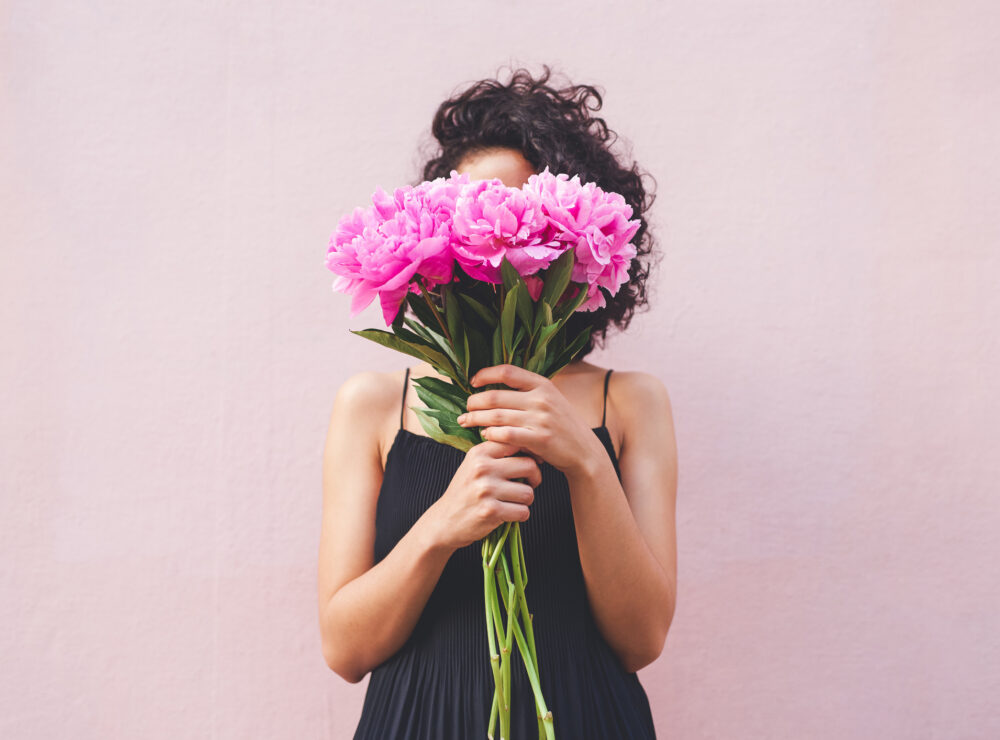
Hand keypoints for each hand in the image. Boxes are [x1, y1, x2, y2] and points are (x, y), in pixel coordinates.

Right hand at [427, 439, 542, 551]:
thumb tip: (531, 446)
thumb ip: (497, 453)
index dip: (529, 454)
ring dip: (525, 501)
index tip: (528, 465)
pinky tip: (508, 514)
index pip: (516, 443)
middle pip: (529, 466)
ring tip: (512, 502)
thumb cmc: (465, 492)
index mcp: (479, 453)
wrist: (445, 520)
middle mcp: (482, 468)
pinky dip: (520, 515)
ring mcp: (486, 490)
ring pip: (528, 493)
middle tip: (527, 485)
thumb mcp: (474, 464)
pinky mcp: (491, 511)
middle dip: (534, 478)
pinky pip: (523, 512)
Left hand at [456, 364, 604, 476]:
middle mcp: (542, 399)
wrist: (584, 451)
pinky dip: (491, 434)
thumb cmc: (562, 425)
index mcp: (543, 384)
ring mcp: (541, 419)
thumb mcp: (551, 400)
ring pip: (497, 416)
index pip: (508, 371)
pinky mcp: (539, 440)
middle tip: (466, 408)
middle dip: (475, 402)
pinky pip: (506, 435)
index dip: (486, 374)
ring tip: (466, 421)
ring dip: (477, 419)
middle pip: (496, 396)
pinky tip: (485, 435)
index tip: (473, 381)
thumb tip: (494, 386)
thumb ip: (527, 392)